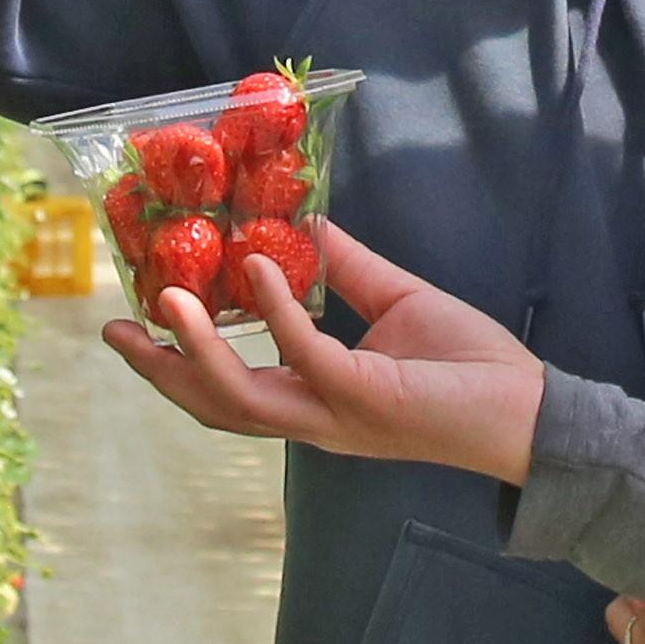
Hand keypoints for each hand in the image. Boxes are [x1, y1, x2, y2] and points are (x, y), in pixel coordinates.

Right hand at [92, 217, 545, 485]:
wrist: (531, 411)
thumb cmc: (471, 365)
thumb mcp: (397, 303)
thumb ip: (346, 269)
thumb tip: (305, 224)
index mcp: (316, 401)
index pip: (232, 391)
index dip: (181, 362)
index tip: (139, 321)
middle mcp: (316, 419)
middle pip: (215, 407)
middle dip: (160, 371)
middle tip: (113, 330)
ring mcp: (338, 415)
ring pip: (243, 396)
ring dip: (197, 347)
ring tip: (164, 297)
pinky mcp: (367, 399)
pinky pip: (306, 356)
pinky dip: (275, 313)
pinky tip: (255, 268)